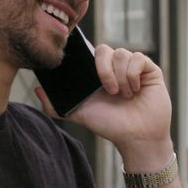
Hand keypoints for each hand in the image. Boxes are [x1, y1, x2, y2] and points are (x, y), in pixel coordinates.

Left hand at [35, 45, 172, 166]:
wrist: (137, 138)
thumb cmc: (110, 126)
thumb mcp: (80, 114)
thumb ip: (56, 106)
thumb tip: (37, 90)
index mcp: (100, 73)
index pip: (91, 53)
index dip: (87, 55)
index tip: (86, 70)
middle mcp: (116, 67)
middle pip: (104, 49)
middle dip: (103, 70)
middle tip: (108, 90)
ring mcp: (134, 68)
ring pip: (122, 53)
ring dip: (120, 76)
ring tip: (124, 95)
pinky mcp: (150, 70)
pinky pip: (139, 58)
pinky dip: (133, 74)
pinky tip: (135, 90)